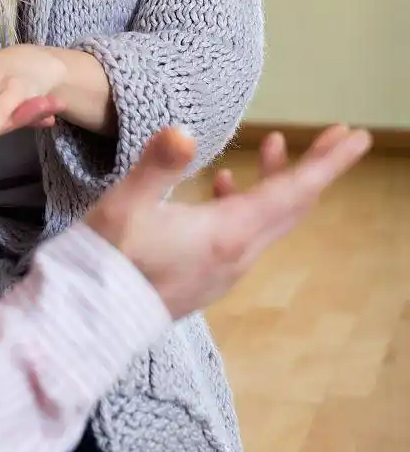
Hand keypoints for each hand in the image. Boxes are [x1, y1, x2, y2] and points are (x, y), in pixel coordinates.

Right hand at [86, 124, 371, 319]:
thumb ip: (158, 164)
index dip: (328, 162)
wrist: (92, 319)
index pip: (293, 192)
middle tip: (338, 134)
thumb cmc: (109, 258)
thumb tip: (184, 132)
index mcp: (227, 234)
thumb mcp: (127, 203)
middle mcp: (237, 254)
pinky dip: (249, 201)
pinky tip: (223, 185)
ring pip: (268, 219)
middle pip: (291, 205)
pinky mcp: (208, 275)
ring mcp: (224, 269)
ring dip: (278, 181)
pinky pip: (246, 233)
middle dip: (315, 166)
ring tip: (273, 144)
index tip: (358, 136)